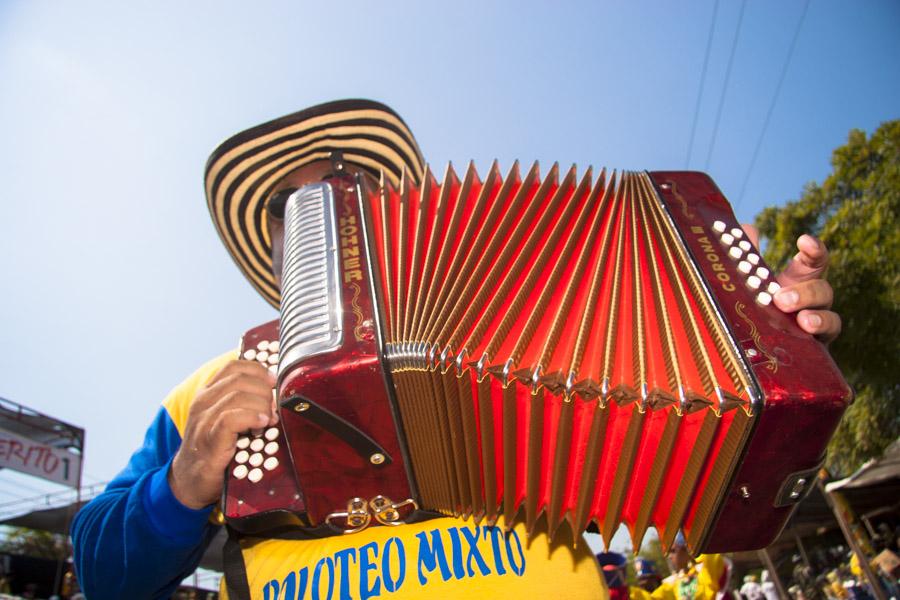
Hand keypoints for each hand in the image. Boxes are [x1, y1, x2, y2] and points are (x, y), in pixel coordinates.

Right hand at [169, 360, 277, 508]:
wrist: (191, 481)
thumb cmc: (216, 448)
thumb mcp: (227, 419)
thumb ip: (243, 403)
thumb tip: (274, 392)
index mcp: (208, 393)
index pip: (234, 366)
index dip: (258, 370)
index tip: (273, 382)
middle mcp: (203, 402)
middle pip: (240, 379)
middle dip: (264, 391)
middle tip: (273, 409)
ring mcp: (204, 420)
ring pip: (238, 396)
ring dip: (261, 406)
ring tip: (269, 420)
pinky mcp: (209, 439)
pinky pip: (231, 418)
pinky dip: (252, 417)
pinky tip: (262, 424)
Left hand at [742, 225, 840, 343]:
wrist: (754, 355)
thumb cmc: (755, 311)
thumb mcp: (748, 284)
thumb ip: (747, 258)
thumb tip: (746, 228)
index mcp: (796, 283)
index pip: (813, 262)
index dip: (813, 250)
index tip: (804, 241)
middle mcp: (810, 304)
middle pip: (822, 290)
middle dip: (805, 292)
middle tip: (780, 298)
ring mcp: (814, 329)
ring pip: (831, 320)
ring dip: (818, 319)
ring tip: (802, 321)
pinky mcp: (812, 353)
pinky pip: (825, 347)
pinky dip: (819, 342)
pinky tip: (806, 340)